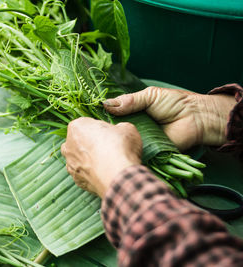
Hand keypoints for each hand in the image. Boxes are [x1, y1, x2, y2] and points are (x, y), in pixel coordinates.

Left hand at [61, 117, 141, 197]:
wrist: (117, 175)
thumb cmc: (120, 147)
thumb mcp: (127, 128)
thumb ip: (119, 128)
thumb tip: (119, 131)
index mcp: (77, 127)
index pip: (86, 124)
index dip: (99, 128)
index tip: (110, 134)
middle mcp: (68, 145)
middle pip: (77, 141)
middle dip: (88, 143)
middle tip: (106, 148)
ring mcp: (71, 164)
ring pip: (76, 159)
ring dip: (86, 160)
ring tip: (104, 163)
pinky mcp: (77, 180)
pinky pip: (82, 175)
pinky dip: (90, 174)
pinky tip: (103, 175)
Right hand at [103, 87, 235, 150]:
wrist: (196, 119)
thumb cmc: (175, 104)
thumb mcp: (149, 96)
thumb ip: (129, 101)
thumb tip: (104, 104)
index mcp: (132, 112)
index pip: (112, 115)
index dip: (102, 117)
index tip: (88, 119)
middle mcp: (133, 127)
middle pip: (114, 130)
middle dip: (105, 131)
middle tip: (91, 134)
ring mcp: (139, 140)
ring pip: (121, 142)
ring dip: (113, 142)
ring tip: (97, 144)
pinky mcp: (147, 152)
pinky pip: (134, 152)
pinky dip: (127, 152)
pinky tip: (113, 152)